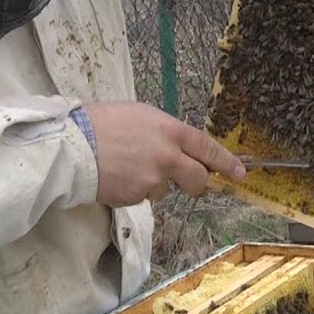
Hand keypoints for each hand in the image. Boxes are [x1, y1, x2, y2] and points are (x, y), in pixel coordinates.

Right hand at [84, 102, 245, 206]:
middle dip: (197, 183)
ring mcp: (154, 179)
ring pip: (165, 189)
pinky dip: (134, 190)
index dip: (225, 161)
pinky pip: (143, 196)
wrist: (74, 146)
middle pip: (198, 178)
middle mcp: (168, 156)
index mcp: (170, 130)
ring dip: (153, 183)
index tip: (239, 173)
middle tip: (189, 183)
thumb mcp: (140, 116)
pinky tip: (117, 176)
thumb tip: (175, 147)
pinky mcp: (138, 197)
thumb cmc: (101, 123)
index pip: (206, 147)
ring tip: (127, 166)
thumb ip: (164, 133)